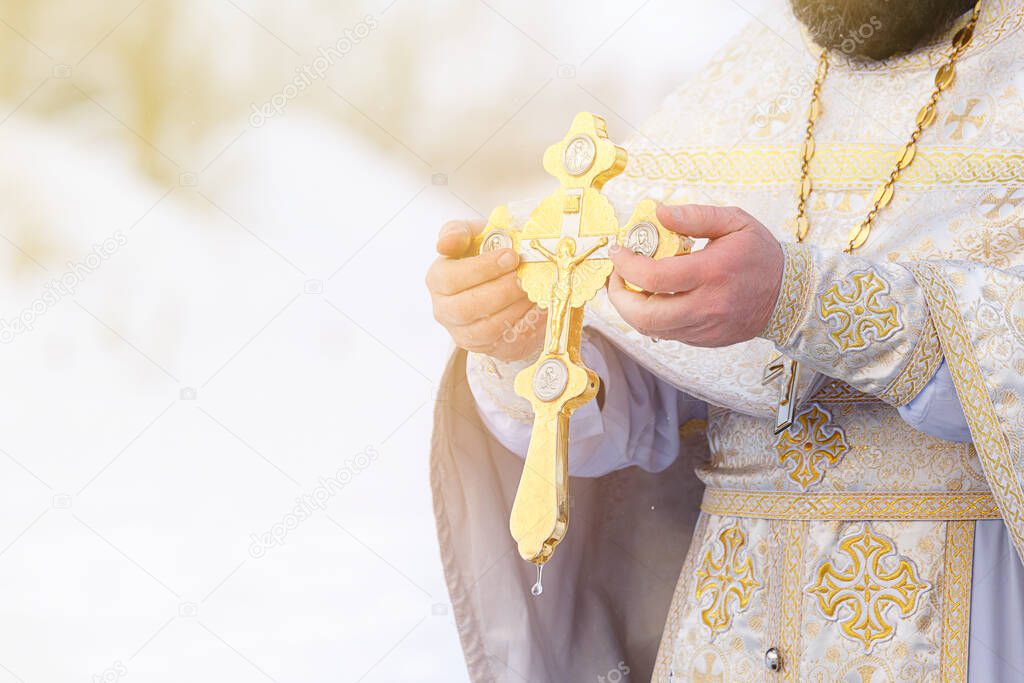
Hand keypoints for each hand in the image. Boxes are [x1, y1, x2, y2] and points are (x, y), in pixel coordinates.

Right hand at [426, 220, 545, 361]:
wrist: (501, 280)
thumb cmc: (485, 254)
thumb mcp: (472, 236)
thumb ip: (457, 232)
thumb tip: (444, 244)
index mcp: (438, 281)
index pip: (451, 279)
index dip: (482, 268)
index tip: (511, 256)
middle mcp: (446, 311)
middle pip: (468, 307)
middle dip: (502, 290)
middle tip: (526, 275)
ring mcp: (466, 334)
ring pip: (489, 328)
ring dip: (516, 308)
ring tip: (535, 289)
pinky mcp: (490, 349)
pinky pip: (508, 343)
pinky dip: (528, 325)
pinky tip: (540, 307)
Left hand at [608, 204, 783, 346]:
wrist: (789, 294)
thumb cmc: (760, 254)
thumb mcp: (735, 222)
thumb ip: (695, 215)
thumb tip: (658, 213)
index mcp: (711, 273)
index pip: (654, 277)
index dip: (626, 265)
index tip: (617, 251)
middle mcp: (706, 306)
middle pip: (645, 315)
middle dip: (618, 296)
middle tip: (616, 277)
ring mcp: (705, 328)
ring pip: (651, 329)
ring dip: (630, 309)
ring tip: (628, 287)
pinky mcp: (704, 340)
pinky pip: (667, 334)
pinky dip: (651, 318)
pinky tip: (653, 299)